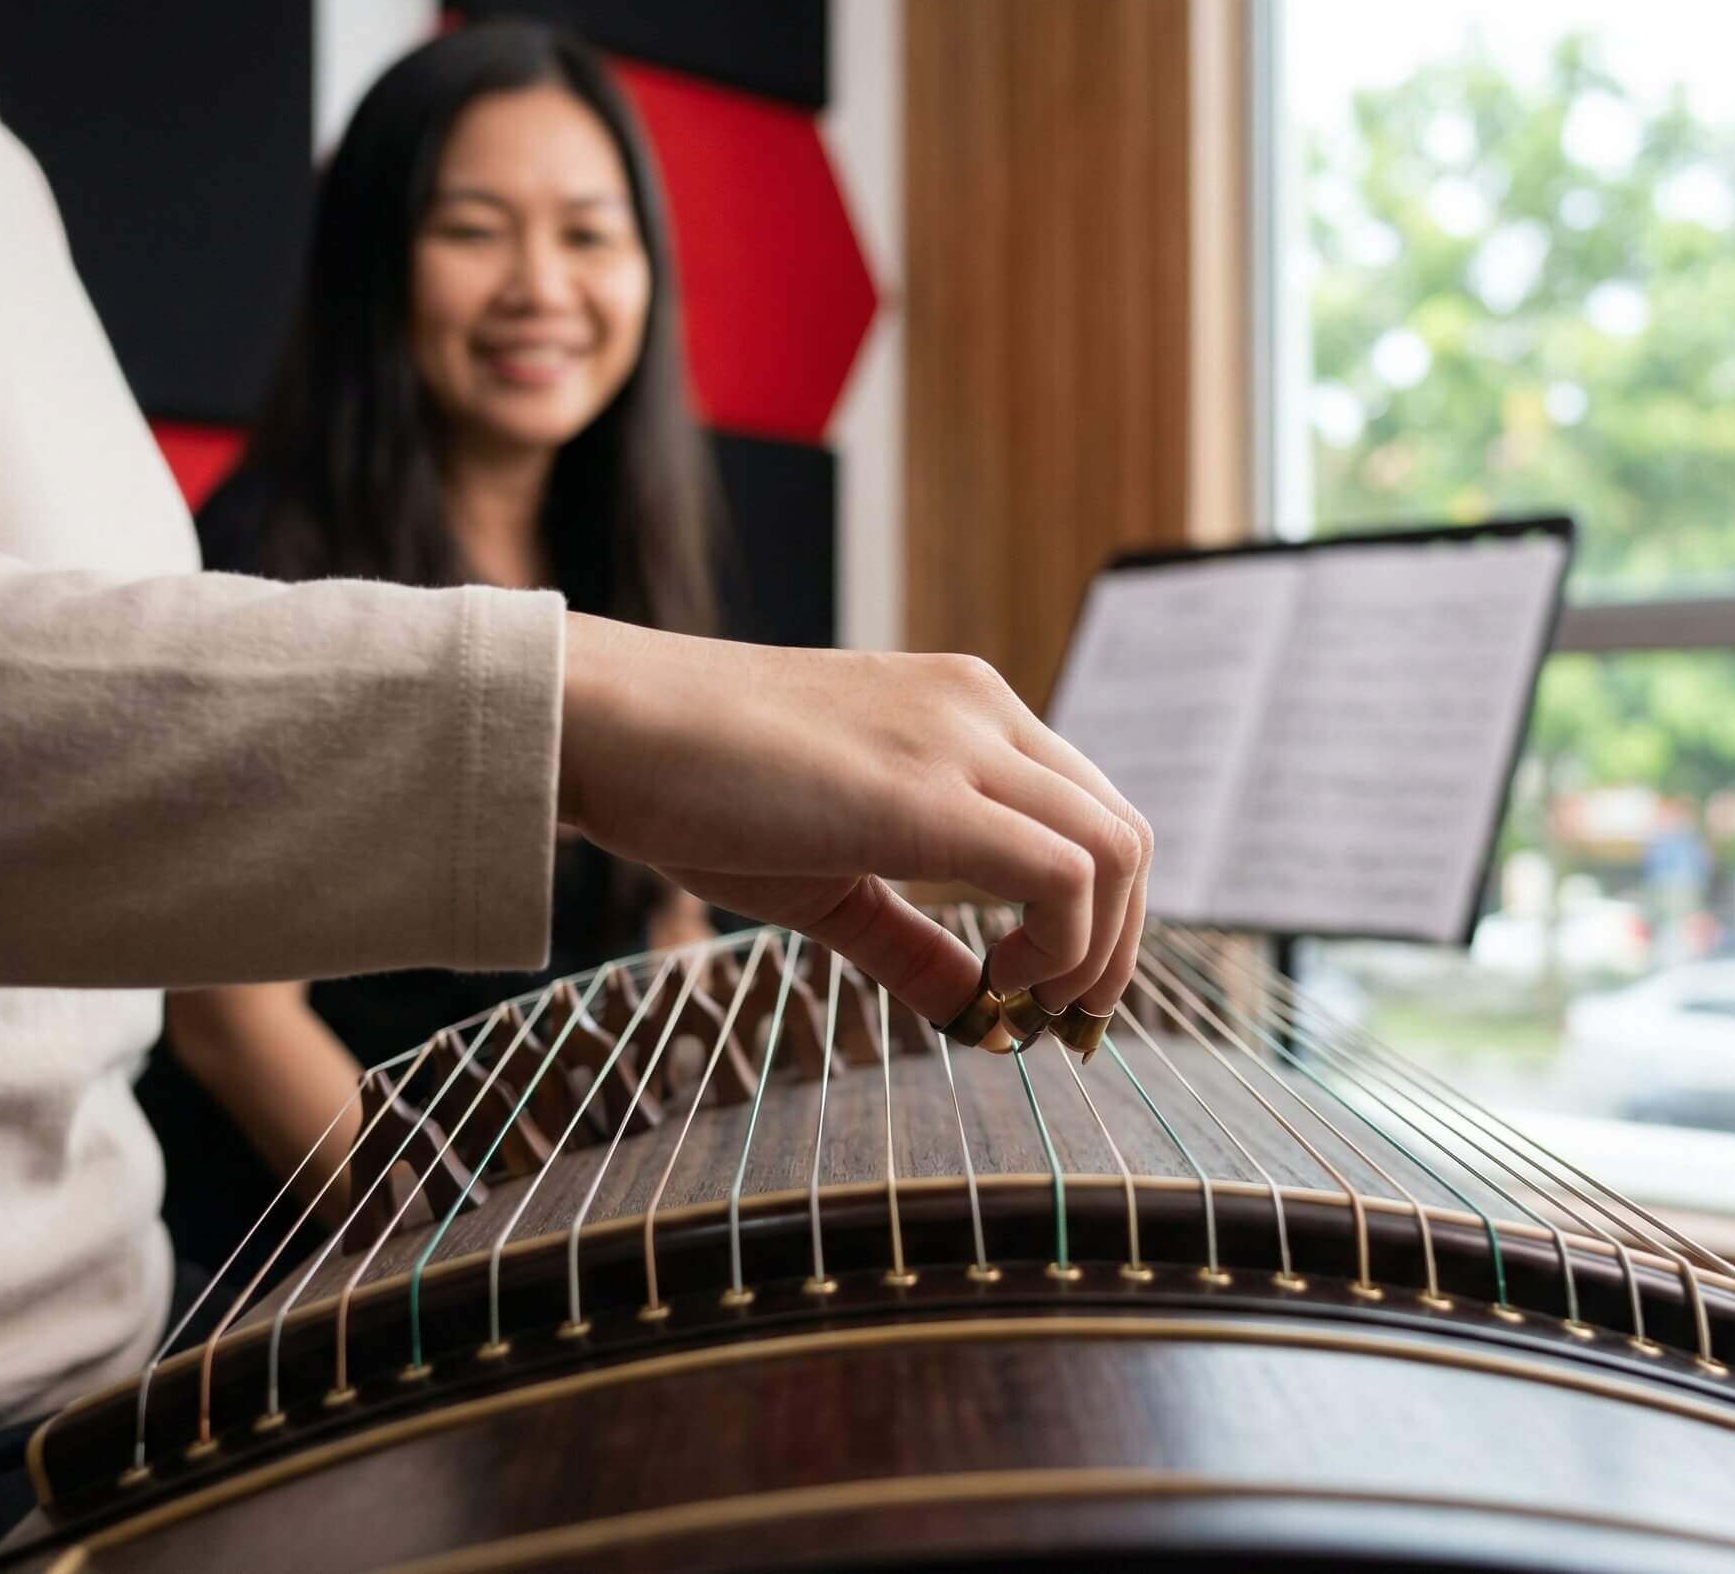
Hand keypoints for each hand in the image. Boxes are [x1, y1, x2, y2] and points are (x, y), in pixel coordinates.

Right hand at [556, 617, 1151, 1028]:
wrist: (607, 721)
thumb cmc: (697, 786)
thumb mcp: (827, 873)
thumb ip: (911, 938)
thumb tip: (974, 1013)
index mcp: (966, 710)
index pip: (1092, 811)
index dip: (1101, 918)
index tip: (1048, 998)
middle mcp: (983, 709)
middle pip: (1127, 834)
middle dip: (1118, 948)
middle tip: (1060, 1026)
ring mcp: (963, 741)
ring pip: (1118, 851)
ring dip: (1097, 955)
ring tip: (1023, 1008)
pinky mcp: (929, 794)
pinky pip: (1064, 875)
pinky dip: (1060, 950)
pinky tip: (994, 987)